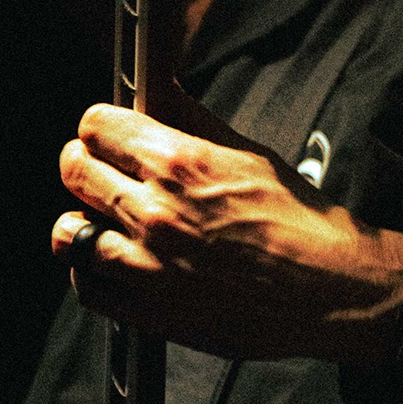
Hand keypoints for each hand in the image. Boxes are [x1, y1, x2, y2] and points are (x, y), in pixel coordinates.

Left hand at [53, 98, 402, 363]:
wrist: (333, 291)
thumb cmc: (302, 224)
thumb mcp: (249, 154)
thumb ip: (192, 121)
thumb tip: (158, 91)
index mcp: (180, 164)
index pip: (96, 126)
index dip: (100, 128)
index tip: (106, 136)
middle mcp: (156, 212)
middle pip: (74, 171)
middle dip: (86, 165)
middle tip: (102, 174)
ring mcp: (147, 266)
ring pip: (69, 232)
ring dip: (84, 222)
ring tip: (106, 223)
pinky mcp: (150, 312)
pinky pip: (88, 286)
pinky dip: (94, 273)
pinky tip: (117, 264)